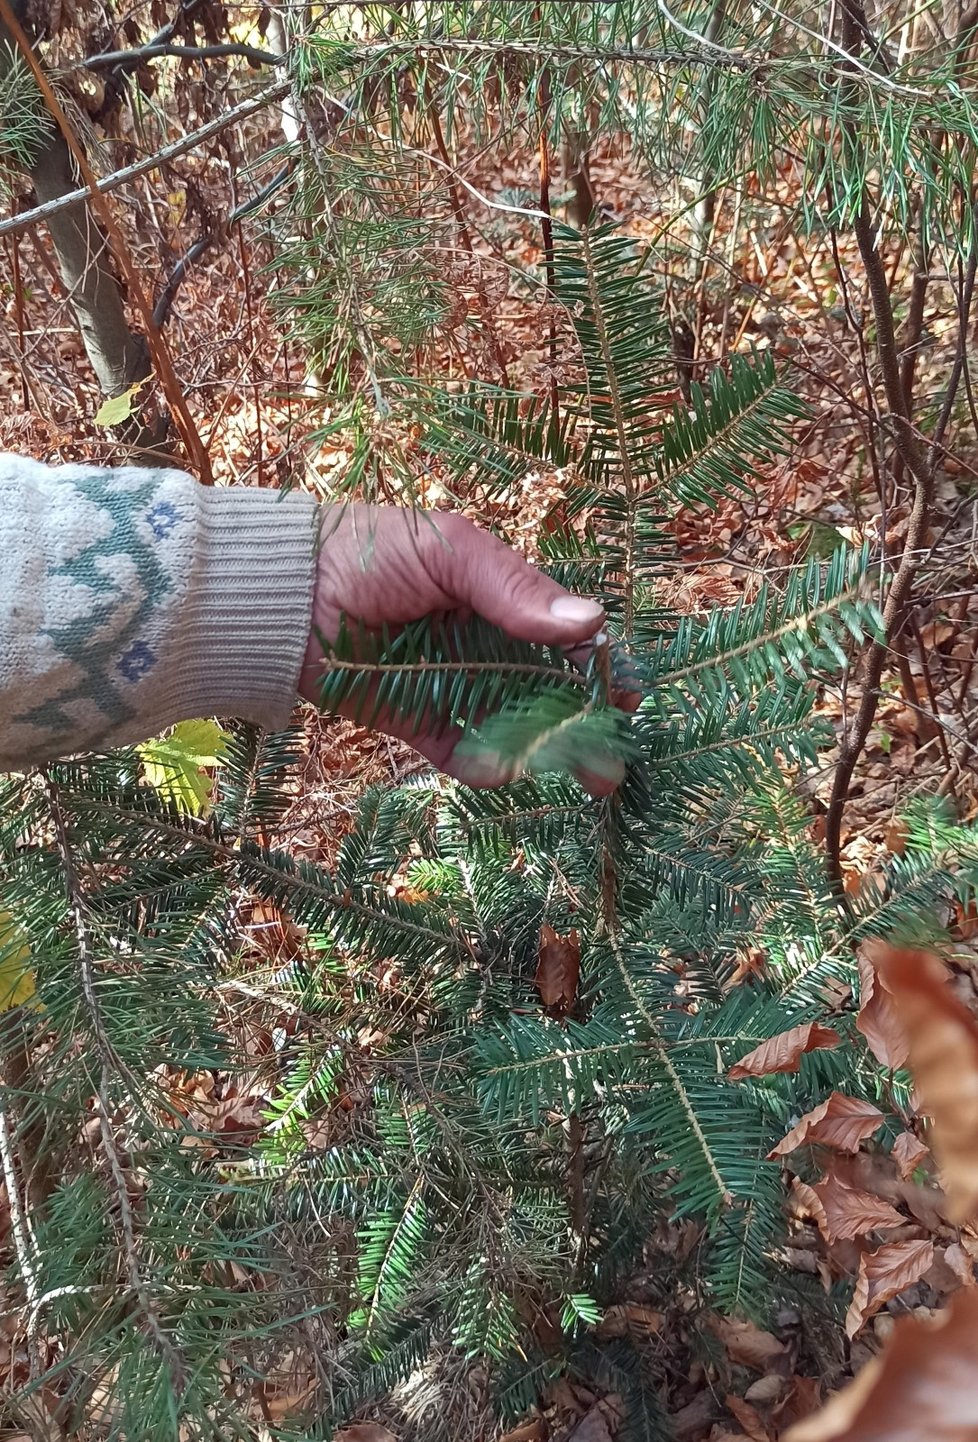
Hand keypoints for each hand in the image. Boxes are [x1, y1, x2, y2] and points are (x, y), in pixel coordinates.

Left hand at [299, 505, 635, 792]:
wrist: (287, 590)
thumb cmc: (372, 550)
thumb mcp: (451, 551)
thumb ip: (514, 587)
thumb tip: (590, 621)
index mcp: (501, 599)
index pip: (566, 638)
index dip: (600, 667)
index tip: (629, 694)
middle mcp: (486, 647)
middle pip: (550, 693)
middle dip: (586, 725)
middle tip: (615, 757)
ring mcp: (454, 688)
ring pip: (514, 727)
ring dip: (549, 753)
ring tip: (586, 777)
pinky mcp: (417, 722)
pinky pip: (461, 750)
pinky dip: (485, 765)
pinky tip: (508, 771)